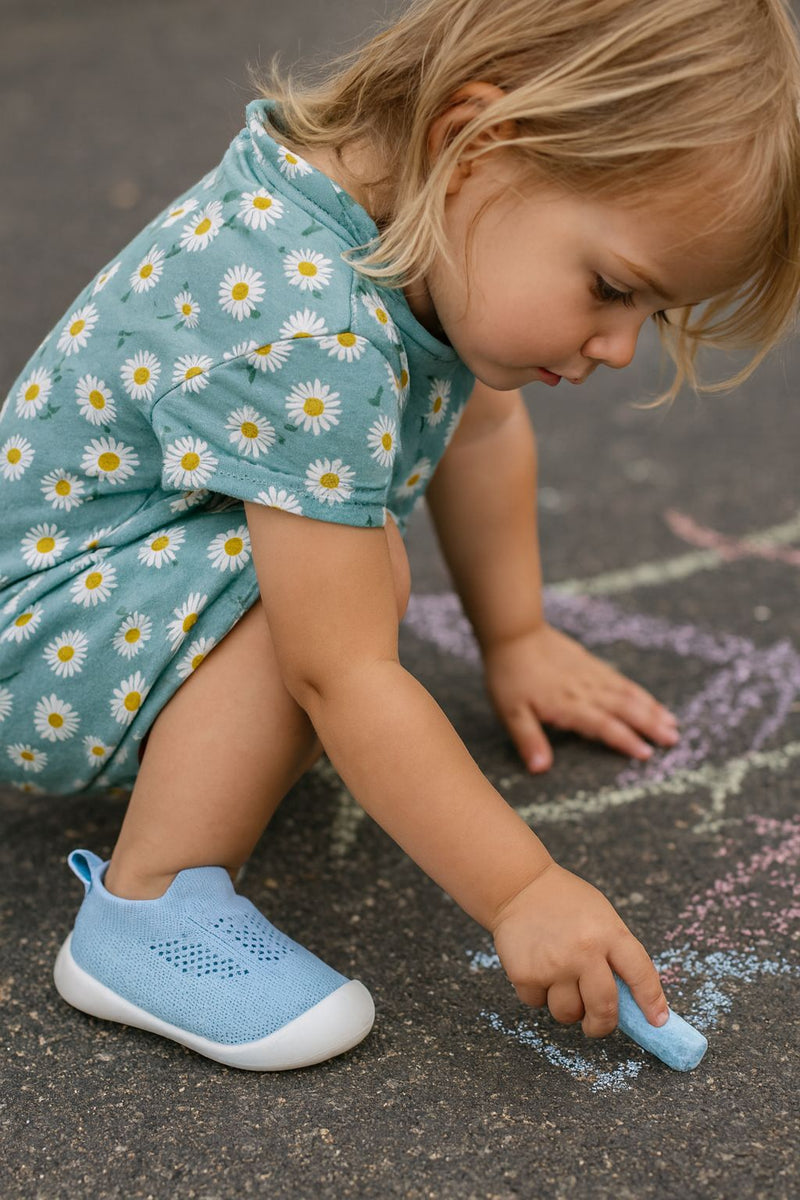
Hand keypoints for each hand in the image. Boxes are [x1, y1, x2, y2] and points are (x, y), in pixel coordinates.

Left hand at [482, 622, 679, 772]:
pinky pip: (621, 680)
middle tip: (674, 739)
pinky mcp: (590, 663)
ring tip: (672, 722)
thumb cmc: (509, 675)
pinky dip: (639, 692)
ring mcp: (591, 675)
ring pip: (628, 693)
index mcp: (569, 704)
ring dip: (651, 708)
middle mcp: (586, 690)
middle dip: (651, 725)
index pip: (604, 726)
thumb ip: (528, 739)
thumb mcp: (511, 712)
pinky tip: (648, 700)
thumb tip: (540, 769)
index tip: (646, 754)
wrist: (515, 632)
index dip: (626, 740)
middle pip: (625, 709)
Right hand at [491, 862, 668, 1036]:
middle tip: (597, 1025)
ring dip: (566, 1006)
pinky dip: (538, 993)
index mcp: (609, 933)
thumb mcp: (601, 916)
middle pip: (604, 1007)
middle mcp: (584, 951)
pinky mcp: (526, 974)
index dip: (651, 1002)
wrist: (518, 885)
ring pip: (568, 1013)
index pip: (640, 974)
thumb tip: (627, 1001)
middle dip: (603, 1024)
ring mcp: (554, 965)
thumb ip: (615, 953)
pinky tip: (536, 967)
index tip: (657, 1021)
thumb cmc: (565, 902)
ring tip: (558, 980)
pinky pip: (537, 1003)